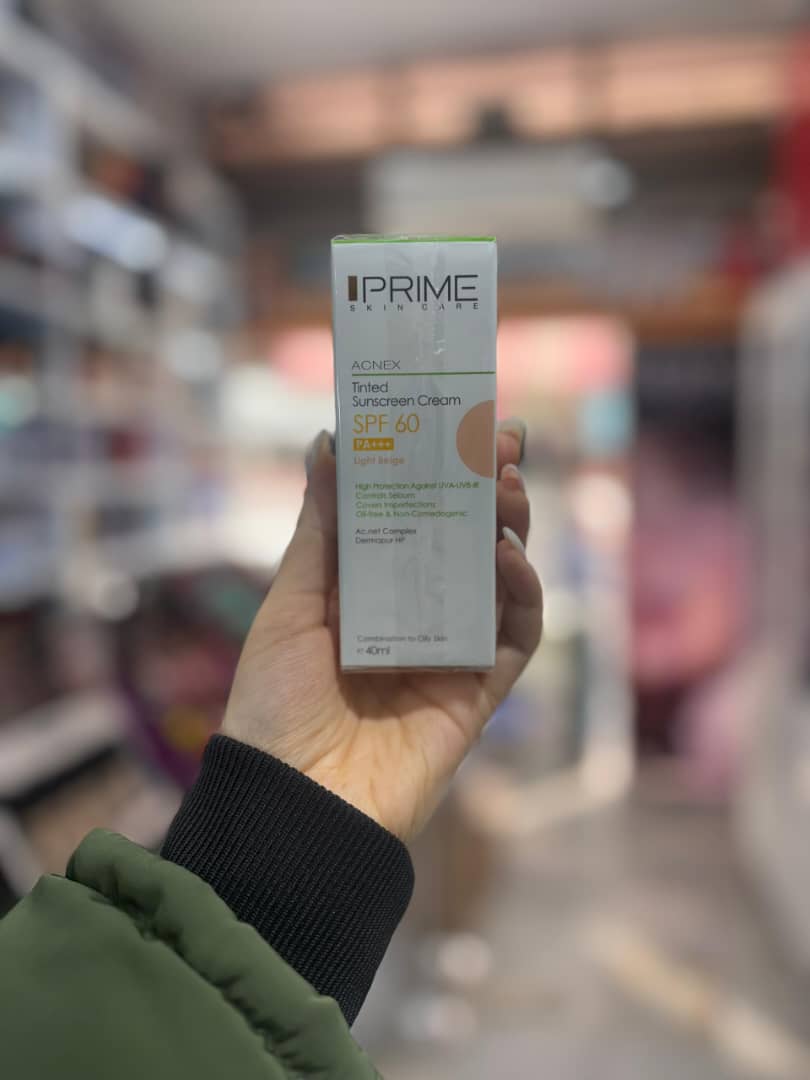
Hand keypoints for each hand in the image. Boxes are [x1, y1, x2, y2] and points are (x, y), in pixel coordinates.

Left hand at [222, 421, 542, 840]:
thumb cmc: (276, 702)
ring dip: (511, 528)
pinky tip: (507, 556)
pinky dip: (522, 594)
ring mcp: (450, 653)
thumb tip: (327, 442)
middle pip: (464, 541)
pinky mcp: (477, 693)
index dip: (437, 474)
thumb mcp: (290, 604)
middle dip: (487, 489)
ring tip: (507, 485)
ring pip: (499, 580)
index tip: (454, 421)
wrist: (294, 801)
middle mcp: (414, 616)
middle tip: (504, 440)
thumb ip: (320, 529)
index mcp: (367, 592)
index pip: (413, 519)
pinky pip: (515, 637)